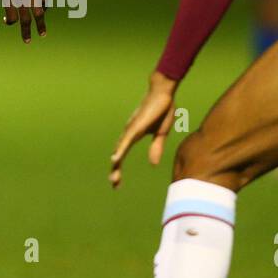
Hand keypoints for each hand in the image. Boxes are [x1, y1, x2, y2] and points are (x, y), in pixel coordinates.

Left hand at [0, 0, 45, 43]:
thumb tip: (13, 9)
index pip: (11, 17)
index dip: (8, 21)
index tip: (6, 21)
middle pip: (26, 18)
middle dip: (26, 32)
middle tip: (26, 42)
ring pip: (39, 11)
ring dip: (40, 24)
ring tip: (42, 33)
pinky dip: (43, 6)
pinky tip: (42, 11)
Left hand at [109, 71, 178, 187]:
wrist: (164, 93)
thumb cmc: (161, 110)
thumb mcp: (161, 133)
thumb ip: (156, 147)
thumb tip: (152, 164)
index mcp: (134, 136)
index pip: (123, 155)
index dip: (119, 169)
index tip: (117, 182)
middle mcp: (129, 134)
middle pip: (119, 155)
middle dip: (116, 171)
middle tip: (114, 185)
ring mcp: (131, 129)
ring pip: (120, 150)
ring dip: (116, 165)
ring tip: (113, 178)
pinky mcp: (136, 126)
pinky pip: (126, 141)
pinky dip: (120, 150)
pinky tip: (115, 159)